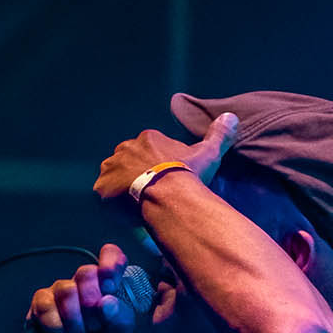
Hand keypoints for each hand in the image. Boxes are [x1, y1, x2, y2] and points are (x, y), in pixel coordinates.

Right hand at [26, 243, 138, 332]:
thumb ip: (122, 320)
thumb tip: (108, 301)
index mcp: (107, 288)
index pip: (110, 256)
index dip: (110, 263)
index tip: (110, 284)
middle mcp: (84, 286)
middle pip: (86, 272)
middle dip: (91, 301)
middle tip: (94, 325)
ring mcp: (60, 294)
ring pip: (65, 289)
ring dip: (74, 320)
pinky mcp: (40, 306)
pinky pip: (45, 305)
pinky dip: (55, 326)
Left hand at [92, 112, 238, 203]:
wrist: (169, 195)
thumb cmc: (188, 175)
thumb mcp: (208, 153)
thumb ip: (218, 135)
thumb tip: (231, 118)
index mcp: (147, 139)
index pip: (147, 153)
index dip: (155, 170)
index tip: (164, 183)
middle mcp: (125, 148)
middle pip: (128, 164)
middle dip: (136, 178)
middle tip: (150, 197)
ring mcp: (111, 168)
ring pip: (114, 180)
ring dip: (122, 192)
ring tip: (138, 208)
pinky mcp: (102, 189)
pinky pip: (104, 198)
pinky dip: (112, 207)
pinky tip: (126, 214)